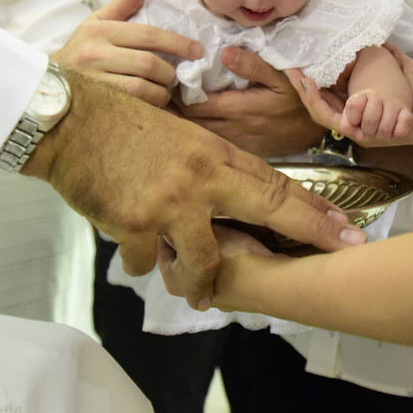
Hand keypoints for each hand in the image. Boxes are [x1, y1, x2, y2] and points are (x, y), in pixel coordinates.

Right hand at [24, 71, 364, 306]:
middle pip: (270, 208)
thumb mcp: (175, 134)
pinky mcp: (136, 223)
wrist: (69, 120)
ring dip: (200, 281)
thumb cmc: (118, 123)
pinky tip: (134, 253)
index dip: (312, 206)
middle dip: (310, 232)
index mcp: (212, 152)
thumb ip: (204, 165)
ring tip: (196, 293)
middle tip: (343, 249)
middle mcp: (201, 176)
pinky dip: (142, 263)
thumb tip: (225, 195)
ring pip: (206, 259)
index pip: (273, 181)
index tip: (344, 223)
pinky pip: (149, 263)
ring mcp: (171, 201)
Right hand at [51, 0, 202, 107]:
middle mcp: (94, 54)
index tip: (197, 50)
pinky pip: (132, 107)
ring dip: (161, 92)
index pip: (147, 35)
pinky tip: (154, 105)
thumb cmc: (79, 50)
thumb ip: (123, 5)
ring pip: (142, 89)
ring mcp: (93, 81)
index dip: (177, 43)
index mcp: (99, 30)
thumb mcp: (95, 22)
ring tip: (165, 91)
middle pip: (148, 64)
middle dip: (170, 72)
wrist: (45, 84)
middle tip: (177, 76)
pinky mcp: (95, 104)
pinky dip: (150, 107)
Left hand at [177, 47, 322, 156]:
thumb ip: (254, 65)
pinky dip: (198, 132)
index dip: (177, 95)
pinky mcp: (243, 150)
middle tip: (159, 91)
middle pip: (191, 123)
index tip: (166, 79)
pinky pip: (213, 143)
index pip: (196, 105)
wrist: (320, 129)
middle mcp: (234, 129)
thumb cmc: (301, 98)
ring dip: (183, 122)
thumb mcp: (283, 77)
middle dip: (174, 109)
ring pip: (199, 135)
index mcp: (240, 109)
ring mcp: (237, 142)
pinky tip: (190, 123)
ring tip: (168, 106)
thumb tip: (225, 52)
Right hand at [287, 43, 412, 147]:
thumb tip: (374, 37)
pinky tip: (317, 86)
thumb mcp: (401, 67)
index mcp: (364, 110)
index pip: (330, 99)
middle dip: (303, 88)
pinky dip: (326, 104)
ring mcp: (363, 132)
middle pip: (322, 108)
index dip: (312, 83)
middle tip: (289, 69)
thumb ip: (386, 55)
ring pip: (326, 116)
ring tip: (300, 76)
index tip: (299, 65)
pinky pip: (342, 122)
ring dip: (310, 95)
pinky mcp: (370, 135)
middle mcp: (360, 123)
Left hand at [342, 88, 412, 141]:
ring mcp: (394, 104)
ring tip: (380, 129)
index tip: (356, 119)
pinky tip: (392, 130)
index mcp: (362, 95)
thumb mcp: (351, 116)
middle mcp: (379, 97)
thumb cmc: (365, 112)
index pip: (353, 107)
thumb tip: (360, 136)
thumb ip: (346, 126)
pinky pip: (402, 130)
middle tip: (369, 127)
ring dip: (381, 135)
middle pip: (370, 121)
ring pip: (385, 129)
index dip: (352, 119)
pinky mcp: (407, 113)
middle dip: (367, 130)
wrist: (386, 98)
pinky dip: (396, 134)